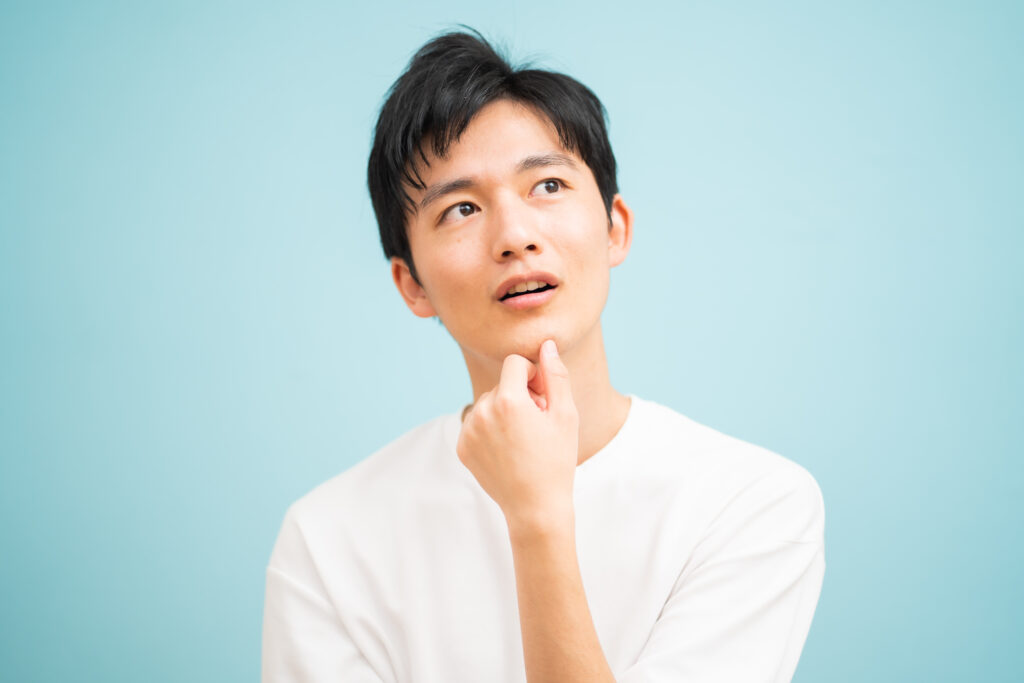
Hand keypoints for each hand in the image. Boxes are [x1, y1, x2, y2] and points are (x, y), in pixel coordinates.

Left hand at [456, 339, 579, 529]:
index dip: (533, 375)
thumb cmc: (556, 460)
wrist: (535, 507)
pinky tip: (508, 450)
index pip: (515, 363)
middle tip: (538, 423)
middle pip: (501, 384)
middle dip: (520, 395)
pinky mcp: (462, 447)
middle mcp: (481, 412)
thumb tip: (547, 345)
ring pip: (488, 403)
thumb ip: (555, 375)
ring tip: (523, 438)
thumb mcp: (565, 415)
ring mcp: (468, 431)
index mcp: (507, 400)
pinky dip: (491, 429)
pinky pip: (477, 423)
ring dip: (505, 411)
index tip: (543, 397)